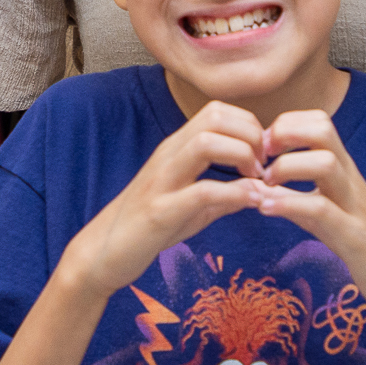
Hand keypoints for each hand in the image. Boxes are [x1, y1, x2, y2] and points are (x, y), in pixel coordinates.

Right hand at [57, 101, 264, 299]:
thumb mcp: (192, 207)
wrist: (102, 254)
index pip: (217, 111)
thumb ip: (222, 195)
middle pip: (215, 117)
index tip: (263, 156)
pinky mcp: (159, 212)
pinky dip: (235, 193)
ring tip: (256, 181)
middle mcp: (168, 156)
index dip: (250, 125)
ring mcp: (162, 181)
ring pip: (206, 142)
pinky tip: (251, 203)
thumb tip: (257, 191)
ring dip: (242, 156)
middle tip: (263, 167)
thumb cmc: (147, 228)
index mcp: (175, 149)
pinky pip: (201, 192)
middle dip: (251, 136)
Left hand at [252, 112, 365, 326]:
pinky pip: (322, 210)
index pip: (318, 121)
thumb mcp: (324, 212)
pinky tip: (265, 208)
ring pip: (325, 163)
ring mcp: (354, 206)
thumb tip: (257, 186)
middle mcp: (350, 180)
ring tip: (263, 186)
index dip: (285, 124)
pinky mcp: (356, 238)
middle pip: (323, 129)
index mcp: (342, 170)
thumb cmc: (358, 241)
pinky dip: (289, 203)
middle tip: (260, 158)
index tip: (261, 147)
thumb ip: (295, 196)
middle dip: (284, 133)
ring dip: (285, 167)